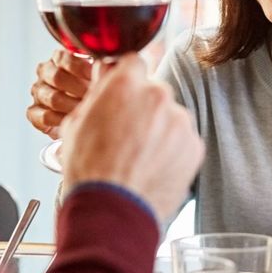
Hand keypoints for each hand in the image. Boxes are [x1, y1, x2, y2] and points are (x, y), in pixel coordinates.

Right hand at [26, 50, 92, 138]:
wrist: (82, 117)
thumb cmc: (90, 91)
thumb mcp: (96, 76)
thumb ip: (99, 69)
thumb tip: (108, 65)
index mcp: (58, 59)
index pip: (64, 58)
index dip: (82, 68)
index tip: (96, 77)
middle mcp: (45, 73)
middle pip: (57, 77)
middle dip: (79, 89)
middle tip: (94, 97)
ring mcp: (38, 92)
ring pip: (52, 98)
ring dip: (73, 106)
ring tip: (88, 110)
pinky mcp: (34, 112)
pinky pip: (45, 116)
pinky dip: (61, 120)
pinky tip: (73, 121)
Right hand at [60, 55, 202, 220]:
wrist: (112, 211)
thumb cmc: (89, 171)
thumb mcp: (76, 123)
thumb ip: (98, 92)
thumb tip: (106, 73)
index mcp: (125, 84)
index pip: (134, 61)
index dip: (128, 77)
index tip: (126, 91)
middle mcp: (157, 96)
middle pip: (155, 91)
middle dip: (144, 107)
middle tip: (128, 134)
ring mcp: (179, 121)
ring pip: (171, 117)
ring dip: (160, 131)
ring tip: (139, 158)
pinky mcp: (194, 146)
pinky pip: (183, 141)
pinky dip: (173, 152)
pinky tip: (153, 168)